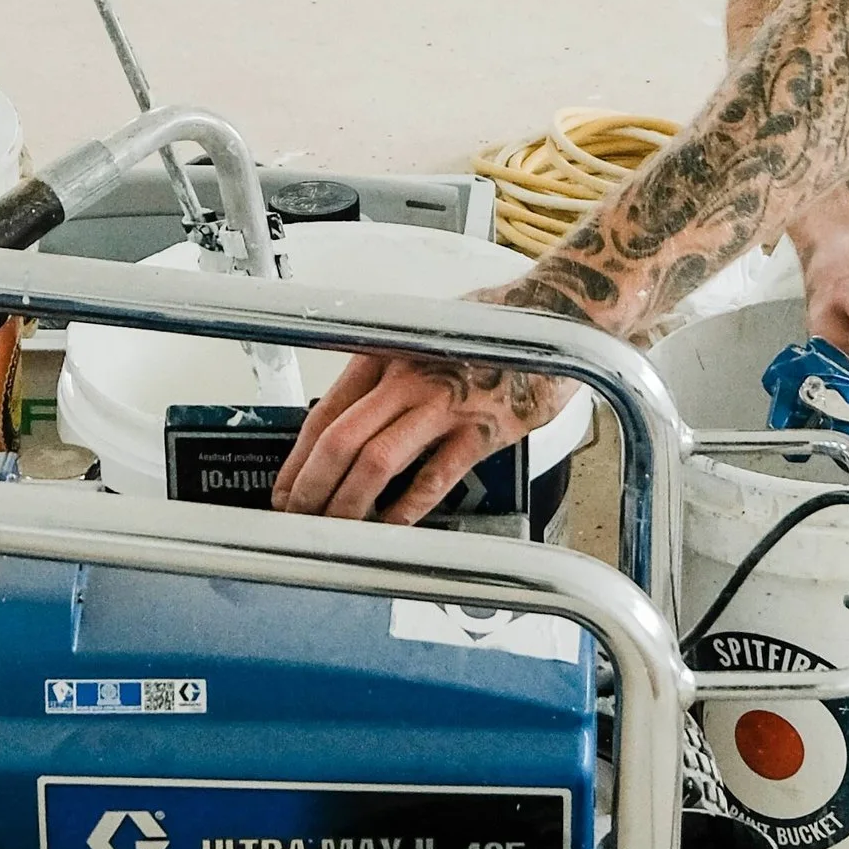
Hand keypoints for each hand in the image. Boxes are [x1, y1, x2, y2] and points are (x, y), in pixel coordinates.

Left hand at [272, 289, 571, 523]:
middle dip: (310, 488)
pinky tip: (394, 526)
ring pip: (376, 461)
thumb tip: (351, 417)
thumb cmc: (496, 328)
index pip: (325, 413)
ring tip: (335, 530)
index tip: (287, 489)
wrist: (561, 318)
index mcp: (388, 353)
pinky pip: (434, 476)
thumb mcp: (428, 334)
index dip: (298, 459)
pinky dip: (408, 507)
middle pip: (339, 440)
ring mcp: (445, 404)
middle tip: (299, 520)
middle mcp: (408, 376)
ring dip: (348, 503)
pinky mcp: (482, 430)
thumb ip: (388, 371)